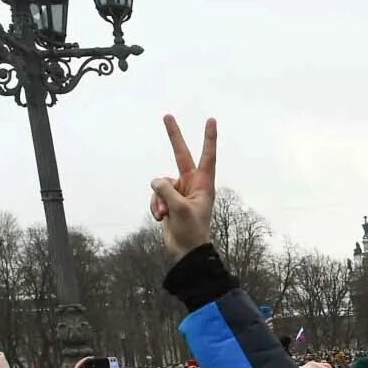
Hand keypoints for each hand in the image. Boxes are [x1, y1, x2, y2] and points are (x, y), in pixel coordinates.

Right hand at [151, 114, 216, 257]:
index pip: (207, 156)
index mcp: (203, 184)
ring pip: (160, 184)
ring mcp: (179, 191)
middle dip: (173, 136)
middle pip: (180, 155)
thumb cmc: (191, 232)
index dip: (209, 138)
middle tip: (166, 115)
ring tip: (165, 215)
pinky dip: (155, 207)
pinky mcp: (169, 200)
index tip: (211, 120)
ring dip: (159, 200)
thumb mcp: (179, 210)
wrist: (186, 252)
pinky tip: (161, 219)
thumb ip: (166, 191)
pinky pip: (156, 195)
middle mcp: (192, 184)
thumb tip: (155, 181)